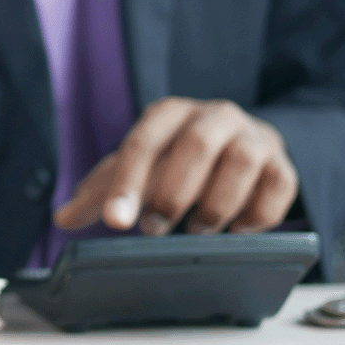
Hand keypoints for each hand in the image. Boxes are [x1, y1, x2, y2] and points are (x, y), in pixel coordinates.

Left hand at [55, 97, 298, 235]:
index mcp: (168, 114)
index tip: (115, 222)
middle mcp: (213, 116)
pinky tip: (236, 230)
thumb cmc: (177, 160)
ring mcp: (252, 138)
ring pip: (240, 163)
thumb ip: (100, 193)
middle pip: (195, 146)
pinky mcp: (282, 164)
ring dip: (215, 204)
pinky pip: (277, 186)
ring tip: (197, 230)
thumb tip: (62, 218)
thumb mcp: (137, 169)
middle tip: (154, 230)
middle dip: (172, 193)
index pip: (142, 144)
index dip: (127, 184)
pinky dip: (256, 214)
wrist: (240, 146)